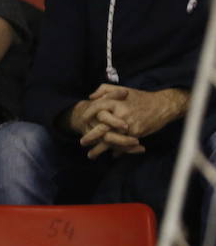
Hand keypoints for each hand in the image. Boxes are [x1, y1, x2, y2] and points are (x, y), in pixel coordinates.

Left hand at [72, 85, 186, 157]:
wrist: (163, 105)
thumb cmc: (141, 98)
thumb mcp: (123, 90)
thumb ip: (105, 90)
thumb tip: (91, 96)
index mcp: (116, 102)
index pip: (97, 108)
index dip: (87, 114)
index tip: (82, 120)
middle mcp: (121, 114)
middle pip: (101, 128)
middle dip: (90, 136)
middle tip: (82, 142)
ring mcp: (129, 125)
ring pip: (111, 140)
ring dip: (100, 149)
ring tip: (91, 155)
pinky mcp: (136, 133)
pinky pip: (123, 144)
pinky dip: (117, 150)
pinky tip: (112, 155)